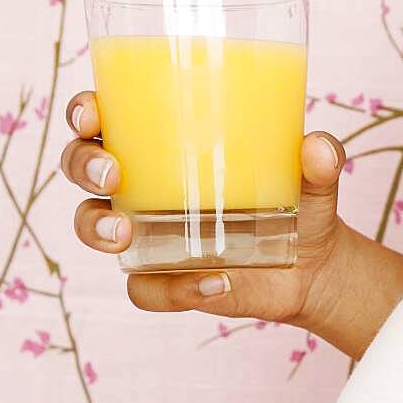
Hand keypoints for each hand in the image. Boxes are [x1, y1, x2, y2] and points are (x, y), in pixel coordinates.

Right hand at [59, 91, 348, 326]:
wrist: (315, 267)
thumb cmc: (303, 203)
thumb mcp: (315, 178)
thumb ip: (320, 160)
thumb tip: (318, 149)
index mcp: (165, 145)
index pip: (106, 118)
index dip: (85, 113)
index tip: (93, 115)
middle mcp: (144, 187)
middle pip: (82, 167)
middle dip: (83, 166)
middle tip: (113, 175)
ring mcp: (149, 237)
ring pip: (91, 227)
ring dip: (95, 228)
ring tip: (125, 234)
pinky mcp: (166, 281)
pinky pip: (145, 289)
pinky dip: (171, 289)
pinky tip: (215, 283)